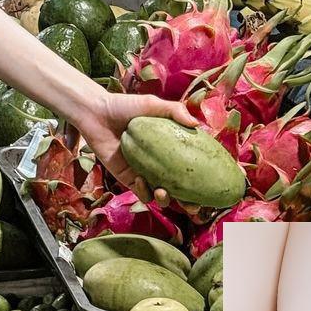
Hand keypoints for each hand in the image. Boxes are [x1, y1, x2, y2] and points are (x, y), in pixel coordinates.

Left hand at [72, 88, 196, 204]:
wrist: (96, 112)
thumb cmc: (125, 105)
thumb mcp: (152, 105)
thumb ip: (174, 111)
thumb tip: (198, 125)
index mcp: (170, 147)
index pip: (191, 166)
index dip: (204, 178)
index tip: (214, 185)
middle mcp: (161, 163)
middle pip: (181, 188)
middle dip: (189, 202)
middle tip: (194, 205)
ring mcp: (145, 172)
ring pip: (162, 195)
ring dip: (166, 199)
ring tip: (163, 192)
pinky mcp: (129, 179)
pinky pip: (141, 193)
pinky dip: (144, 192)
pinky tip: (141, 181)